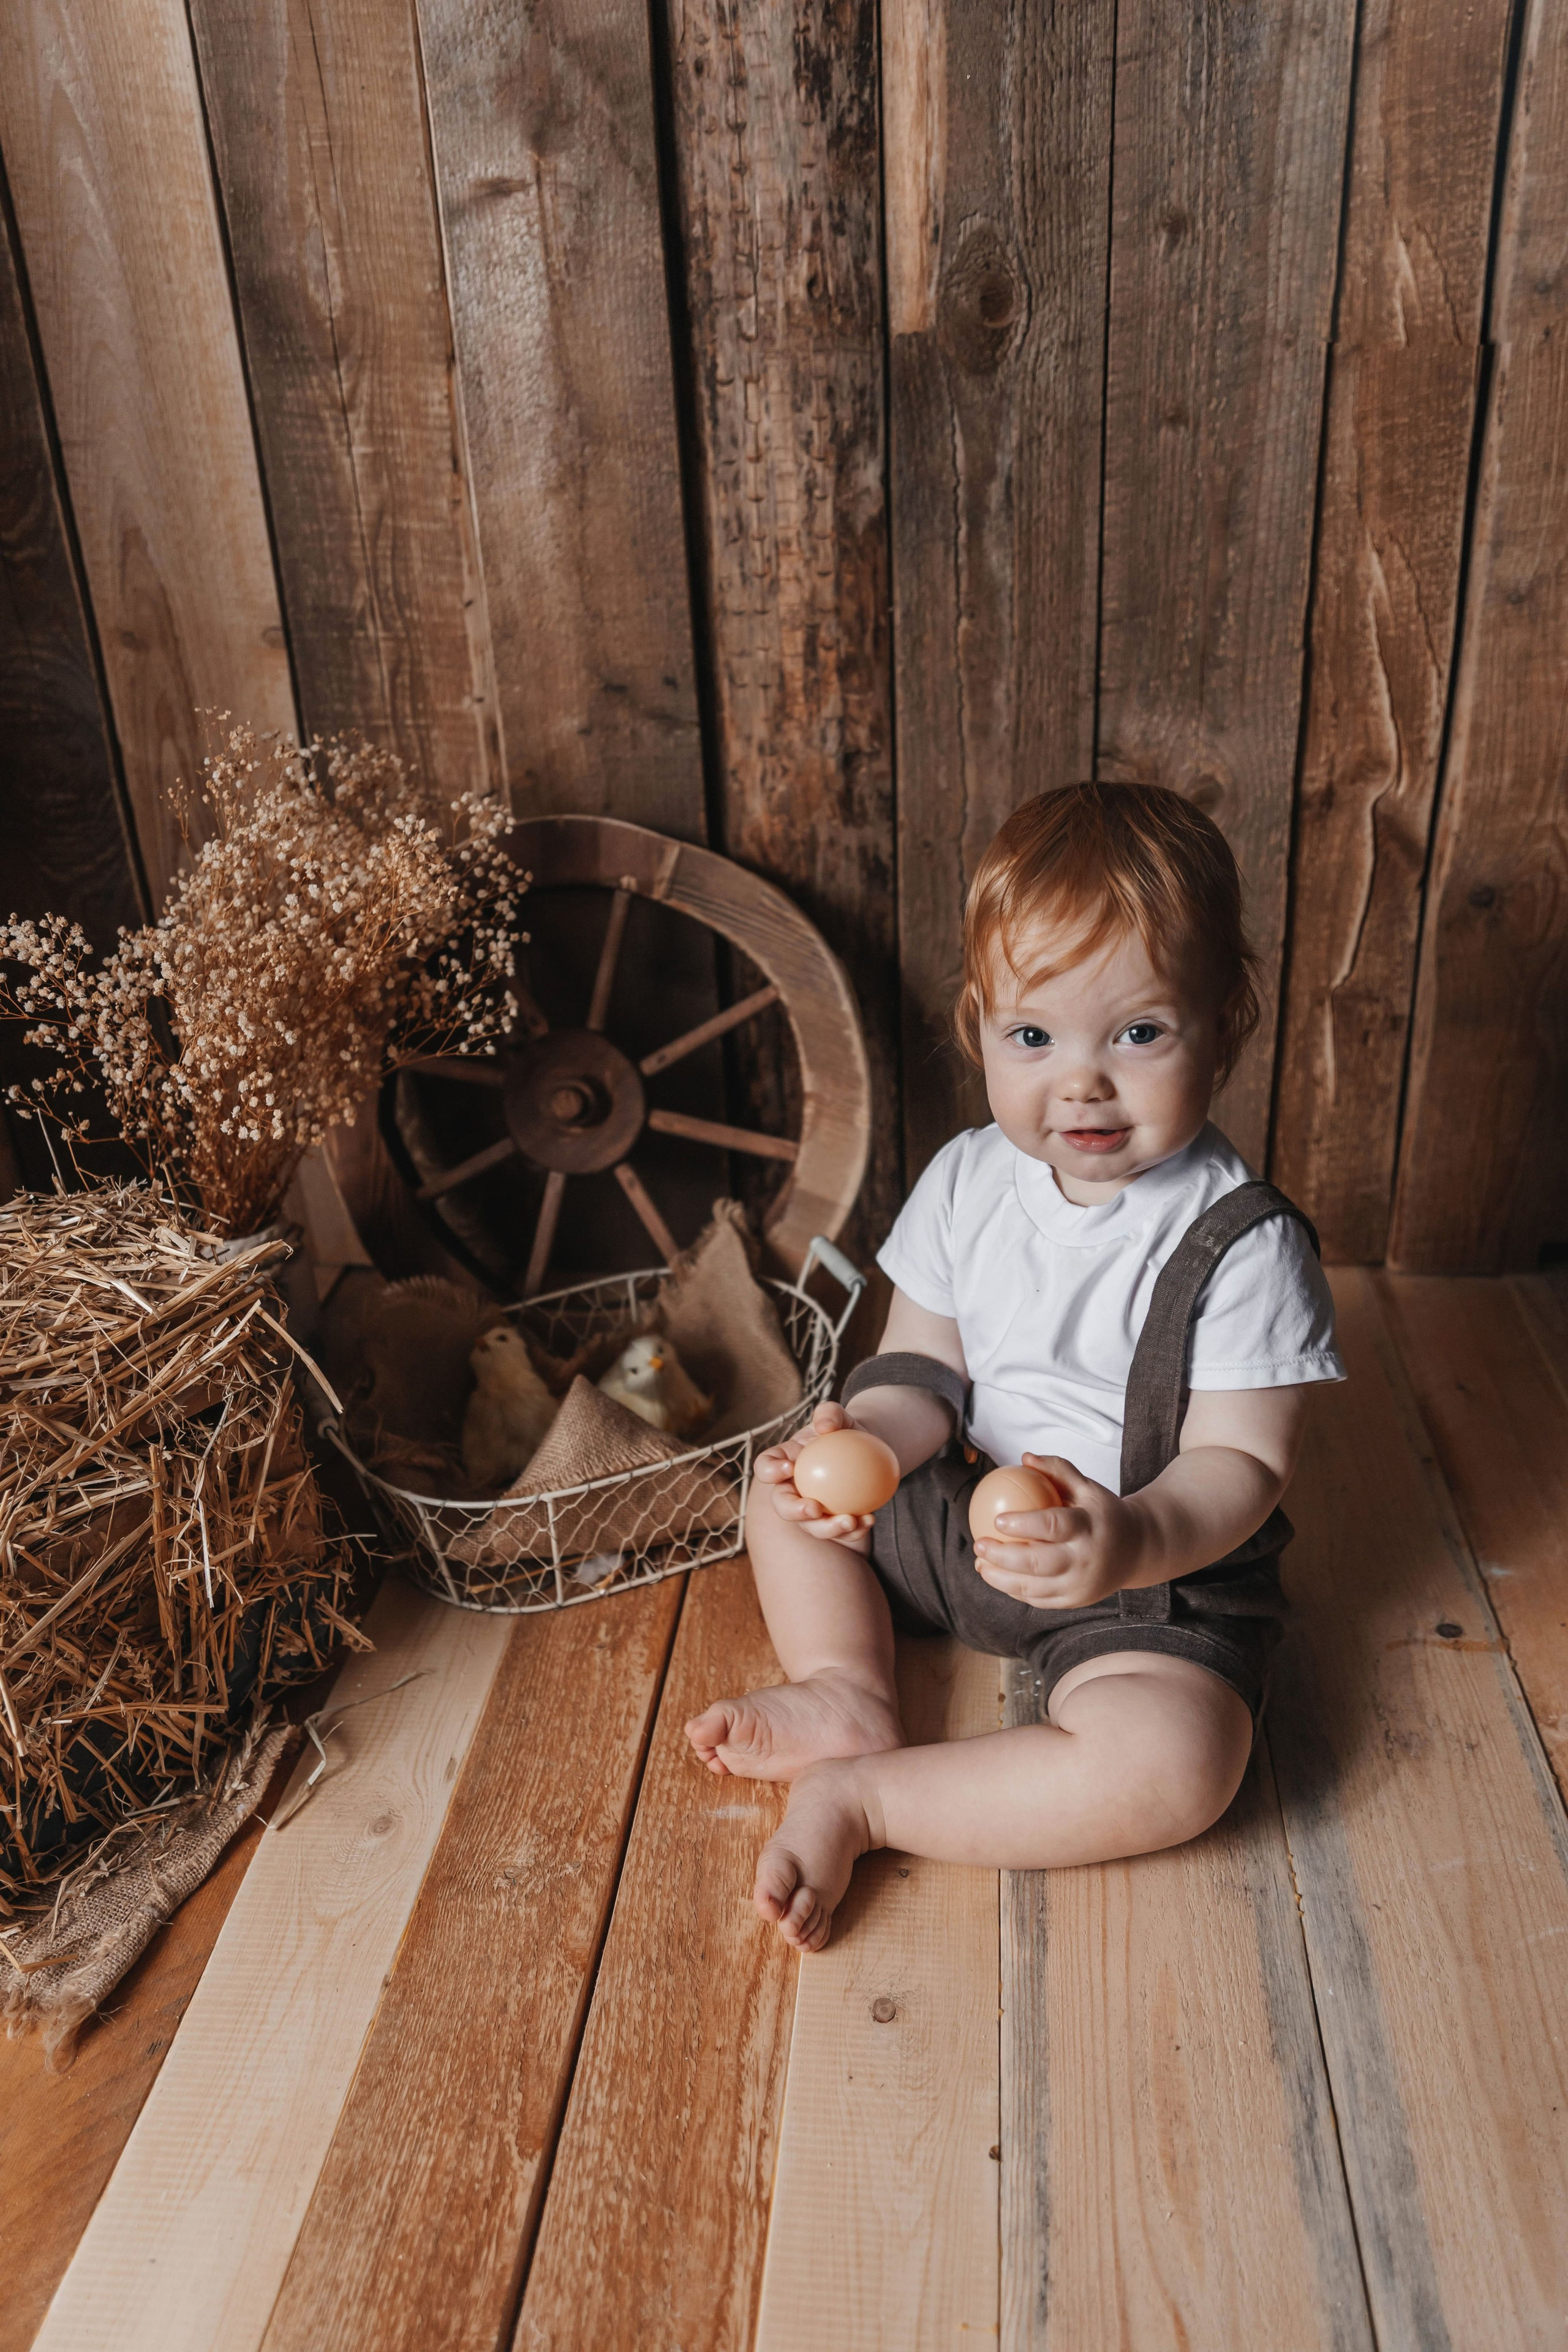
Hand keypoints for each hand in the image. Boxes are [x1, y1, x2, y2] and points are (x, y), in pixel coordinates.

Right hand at [754, 1400, 877, 1546]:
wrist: (868, 1450)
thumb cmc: (844, 1429)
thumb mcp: (838, 1416)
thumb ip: (830, 1413)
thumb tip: (825, 1426)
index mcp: (784, 1462)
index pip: (766, 1467)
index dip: (770, 1471)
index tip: (788, 1468)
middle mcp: (793, 1490)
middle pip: (783, 1505)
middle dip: (794, 1511)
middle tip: (815, 1508)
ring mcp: (812, 1511)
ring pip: (812, 1526)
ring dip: (828, 1528)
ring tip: (850, 1520)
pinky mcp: (833, 1522)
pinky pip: (841, 1533)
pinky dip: (855, 1530)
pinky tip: (869, 1519)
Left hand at [972, 1453, 1147, 1609]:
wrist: (1138, 1550)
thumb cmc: (1104, 1513)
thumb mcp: (1088, 1487)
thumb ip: (1058, 1470)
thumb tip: (1024, 1458)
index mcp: (1090, 1528)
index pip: (1053, 1526)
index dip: (1023, 1524)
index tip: (996, 1519)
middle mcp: (1086, 1560)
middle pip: (1038, 1562)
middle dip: (1002, 1556)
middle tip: (979, 1543)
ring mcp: (1081, 1585)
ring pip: (1034, 1588)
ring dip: (1001, 1578)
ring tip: (979, 1563)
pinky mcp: (1075, 1601)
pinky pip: (1039, 1599)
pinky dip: (1015, 1590)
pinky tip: (997, 1576)